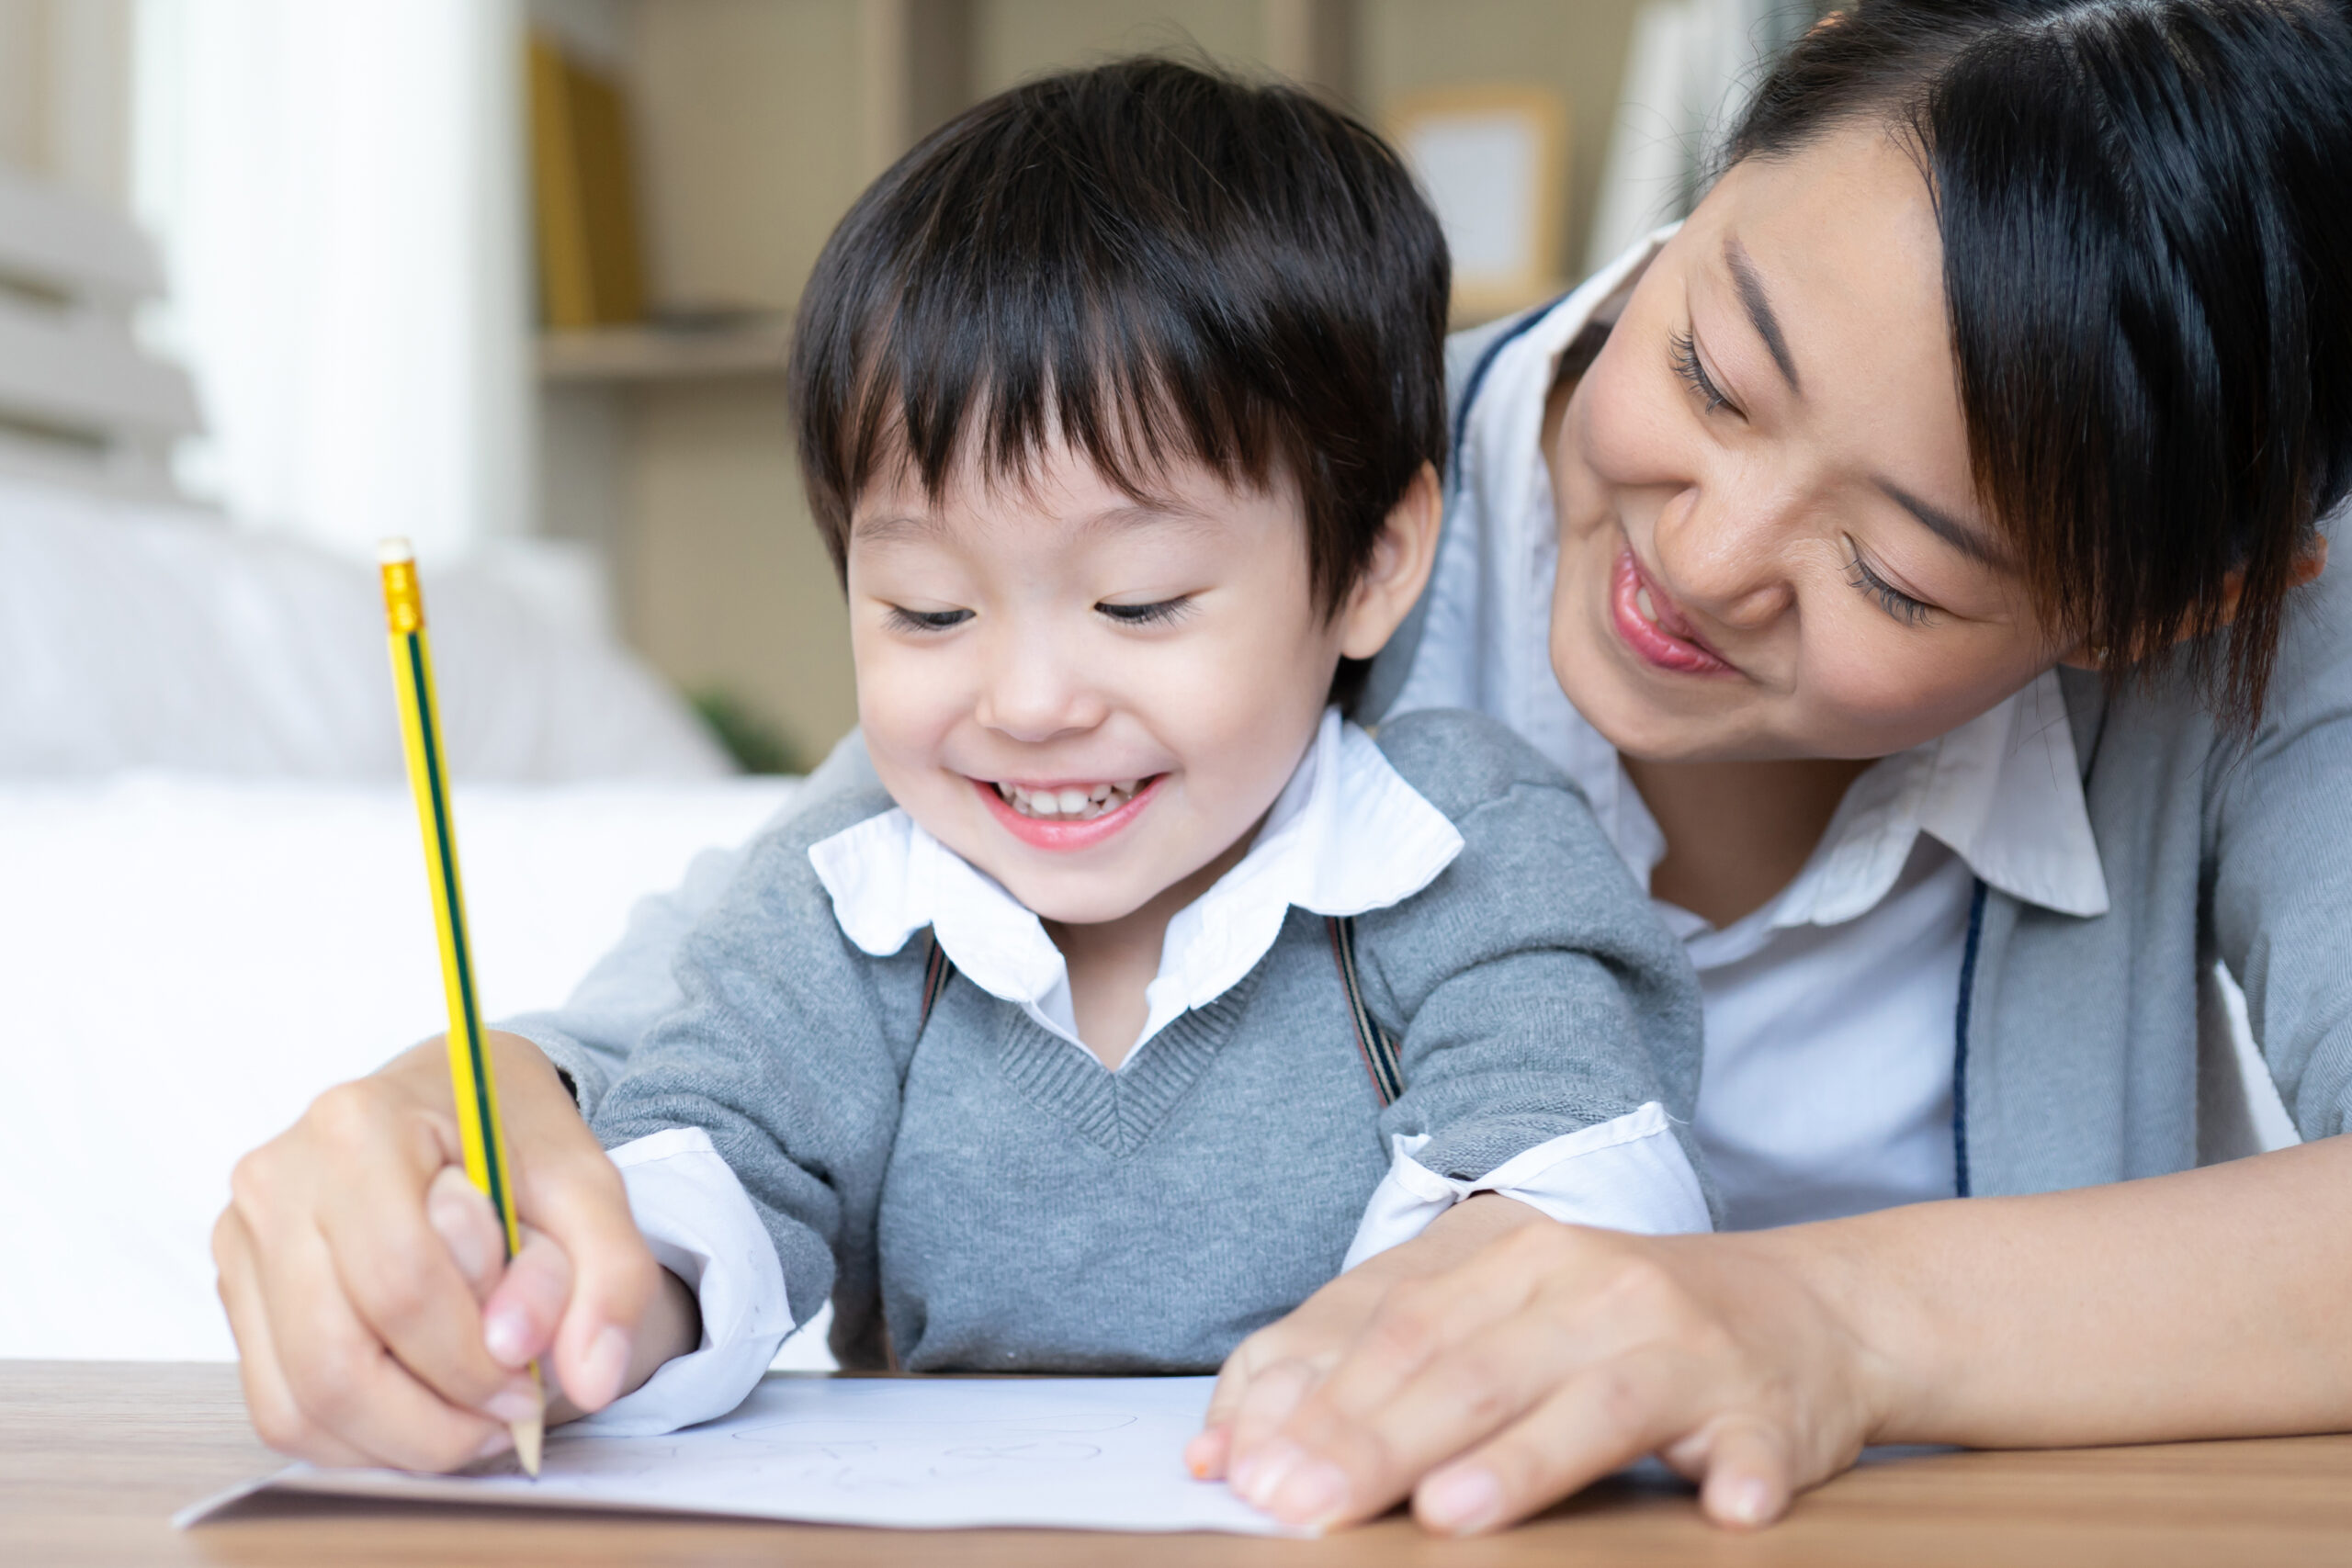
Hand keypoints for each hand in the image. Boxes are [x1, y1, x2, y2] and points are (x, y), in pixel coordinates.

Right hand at [211, 1032, 662, 1469]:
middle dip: (432, 1421)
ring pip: (298, 1401)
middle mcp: (279, 1177)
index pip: (402, 1285)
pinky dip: (353, 1440)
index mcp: (360, 1126)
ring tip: (469, 1423)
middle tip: (502, 1421)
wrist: (453, 1100)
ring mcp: (242, 1235)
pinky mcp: (236, 1285)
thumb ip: (611, 1276)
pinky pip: (276, 1405)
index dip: (470, 1363)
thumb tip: (588, 1378)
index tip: (530, 1382)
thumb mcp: (592, 1190)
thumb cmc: (515, 1142)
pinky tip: (420, 1416)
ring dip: (394, 1443)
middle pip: (336, 1358)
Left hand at [1202, 1220, 1886, 1534]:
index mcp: (1507, 1255)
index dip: (1313, 1398)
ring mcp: (1680, 1342)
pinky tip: (1724, 1511)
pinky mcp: (1765, 1407)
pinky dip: (1738, 1478)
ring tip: (1451, 1514)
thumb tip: (1227, 1448)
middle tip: (1302, 1505)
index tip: (1244, 1467)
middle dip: (1374, 1443)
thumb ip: (1370, 1374)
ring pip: (1587, 1400)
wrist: (1802, 1310)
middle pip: (1466, 1367)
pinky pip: (1750, 1446)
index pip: (1390, 1325)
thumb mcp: (1490, 1322)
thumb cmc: (1610, 1329)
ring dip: (1521, 1463)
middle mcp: (1586, 1282)